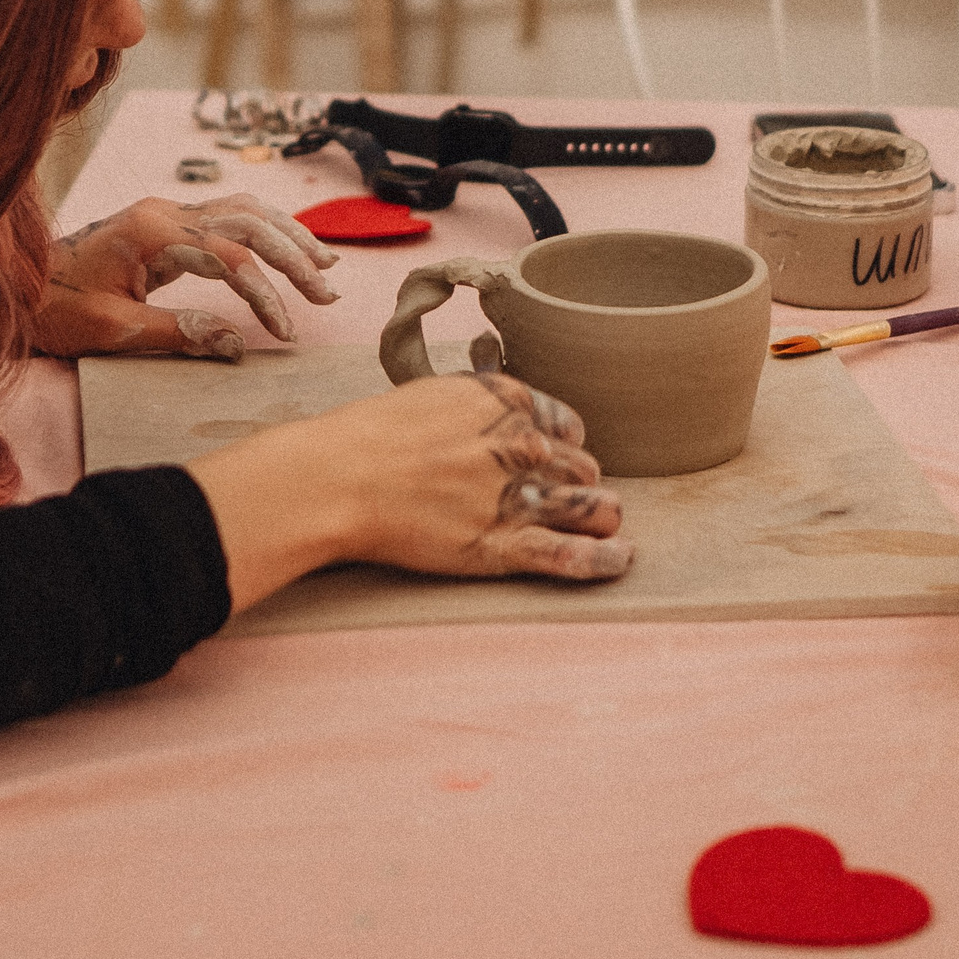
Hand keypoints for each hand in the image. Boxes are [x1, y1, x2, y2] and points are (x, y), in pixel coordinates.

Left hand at [35, 193, 339, 360]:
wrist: (14, 286)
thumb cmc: (55, 310)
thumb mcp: (113, 330)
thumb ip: (177, 332)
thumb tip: (235, 343)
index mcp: (153, 233)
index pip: (231, 258)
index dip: (266, 294)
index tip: (284, 330)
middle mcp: (164, 213)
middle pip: (249, 222)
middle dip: (293, 256)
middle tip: (326, 293)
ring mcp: (164, 213)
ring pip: (243, 211)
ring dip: (286, 235)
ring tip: (323, 262)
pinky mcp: (163, 224)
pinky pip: (226, 216)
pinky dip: (262, 230)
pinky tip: (284, 244)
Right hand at [185, 370, 632, 611]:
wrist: (336, 477)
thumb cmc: (366, 439)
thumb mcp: (429, 398)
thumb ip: (473, 410)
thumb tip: (491, 425)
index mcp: (502, 401)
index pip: (563, 422)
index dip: (566, 442)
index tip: (560, 454)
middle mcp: (519, 444)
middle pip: (580, 467)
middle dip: (579, 483)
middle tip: (570, 497)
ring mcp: (514, 497)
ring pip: (589, 507)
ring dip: (601, 516)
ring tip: (606, 525)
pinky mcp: (501, 545)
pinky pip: (569, 556)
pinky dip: (603, 560)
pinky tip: (622, 559)